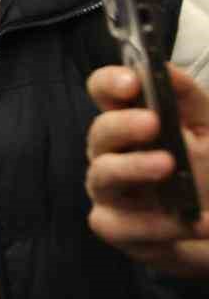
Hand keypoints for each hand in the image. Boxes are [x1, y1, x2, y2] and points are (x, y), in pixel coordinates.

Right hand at [86, 64, 208, 275]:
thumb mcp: (208, 129)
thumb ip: (187, 99)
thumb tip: (165, 71)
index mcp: (131, 122)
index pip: (104, 92)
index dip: (110, 83)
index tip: (131, 82)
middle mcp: (112, 153)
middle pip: (99, 131)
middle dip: (122, 125)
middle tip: (152, 122)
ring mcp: (110, 191)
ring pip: (102, 175)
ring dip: (133, 169)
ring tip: (168, 166)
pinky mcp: (116, 227)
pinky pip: (120, 225)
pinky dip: (157, 224)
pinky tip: (193, 222)